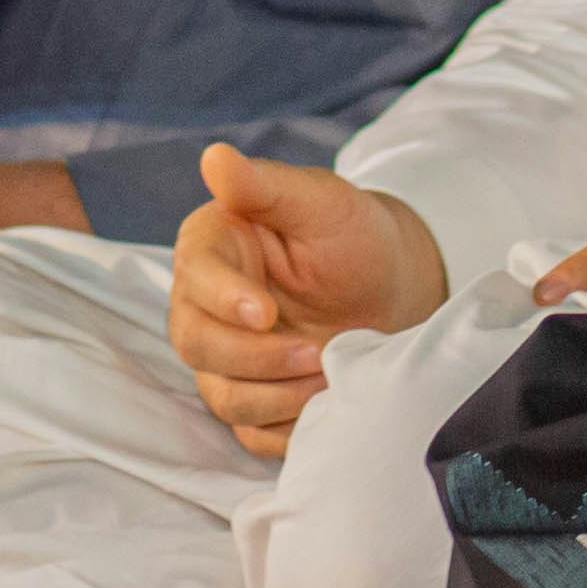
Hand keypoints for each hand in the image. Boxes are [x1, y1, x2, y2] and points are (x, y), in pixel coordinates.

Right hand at [169, 146, 449, 457]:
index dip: (224, 299)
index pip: (193, 277)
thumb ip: (267, 185)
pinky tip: (323, 399)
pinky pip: (249, 431)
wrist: (393, 290)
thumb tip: (214, 156)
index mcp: (212, 247)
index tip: (266, 311)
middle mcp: (203, 304)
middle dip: (257, 357)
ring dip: (279, 394)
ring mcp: (223, 357)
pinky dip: (287, 426)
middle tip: (316, 351)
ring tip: (331, 371)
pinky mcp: (249, 397)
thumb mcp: (321, 203)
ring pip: (221, 394)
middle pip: (195, 344)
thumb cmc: (354, 236)